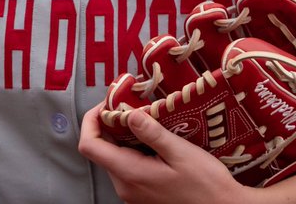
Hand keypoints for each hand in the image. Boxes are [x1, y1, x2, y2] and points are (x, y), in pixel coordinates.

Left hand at [78, 103, 250, 203]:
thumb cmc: (206, 184)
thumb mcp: (180, 153)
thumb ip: (152, 133)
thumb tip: (128, 114)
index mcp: (130, 174)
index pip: (89, 145)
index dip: (91, 119)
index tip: (109, 102)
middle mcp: (124, 186)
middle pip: (101, 149)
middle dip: (110, 123)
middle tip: (132, 103)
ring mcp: (131, 192)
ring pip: (113, 156)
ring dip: (123, 135)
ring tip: (146, 118)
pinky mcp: (141, 193)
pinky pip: (127, 166)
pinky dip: (133, 148)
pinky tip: (153, 139)